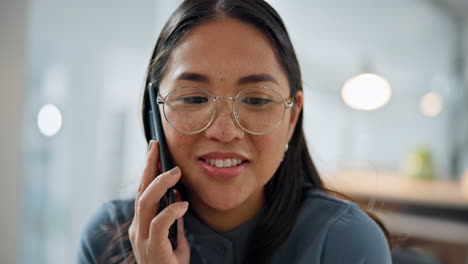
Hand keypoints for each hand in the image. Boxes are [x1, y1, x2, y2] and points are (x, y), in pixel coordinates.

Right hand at [129, 140, 189, 263]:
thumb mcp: (174, 238)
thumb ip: (174, 219)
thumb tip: (179, 195)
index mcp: (141, 224)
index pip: (143, 191)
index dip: (148, 170)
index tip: (154, 150)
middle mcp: (137, 228)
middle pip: (140, 192)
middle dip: (148, 167)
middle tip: (156, 147)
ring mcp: (141, 238)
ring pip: (144, 204)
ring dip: (159, 184)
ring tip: (175, 172)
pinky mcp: (152, 248)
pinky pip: (158, 224)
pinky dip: (170, 211)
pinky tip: (183, 204)